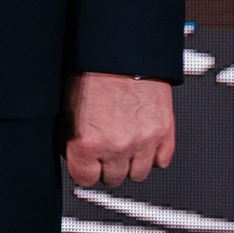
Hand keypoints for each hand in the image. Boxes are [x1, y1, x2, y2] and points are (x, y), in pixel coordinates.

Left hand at [63, 73, 176, 187]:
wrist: (121, 53)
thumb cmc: (91, 73)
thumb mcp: (69, 109)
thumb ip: (72, 138)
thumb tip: (74, 154)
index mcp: (87, 142)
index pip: (85, 179)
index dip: (84, 169)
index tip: (87, 164)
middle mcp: (116, 146)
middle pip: (112, 179)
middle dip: (107, 167)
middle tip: (105, 151)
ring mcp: (143, 142)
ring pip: (138, 174)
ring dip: (130, 163)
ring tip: (124, 146)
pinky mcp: (164, 133)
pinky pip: (161, 162)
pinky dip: (153, 155)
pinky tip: (142, 142)